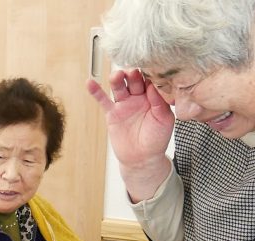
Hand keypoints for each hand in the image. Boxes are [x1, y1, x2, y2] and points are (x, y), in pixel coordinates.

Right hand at [86, 69, 175, 200]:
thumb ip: (159, 102)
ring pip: (119, 87)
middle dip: (133, 74)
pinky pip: (103, 100)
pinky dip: (96, 92)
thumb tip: (153, 84)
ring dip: (117, 79)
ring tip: (116, 76)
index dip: (149, 72)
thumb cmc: (156, 139)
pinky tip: (90, 83)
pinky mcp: (112, 113)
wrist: (142, 159)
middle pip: (134, 79)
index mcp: (153, 96)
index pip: (151, 78)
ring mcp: (125, 104)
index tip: (148, 67)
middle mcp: (139, 96)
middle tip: (132, 73)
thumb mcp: (164, 119)